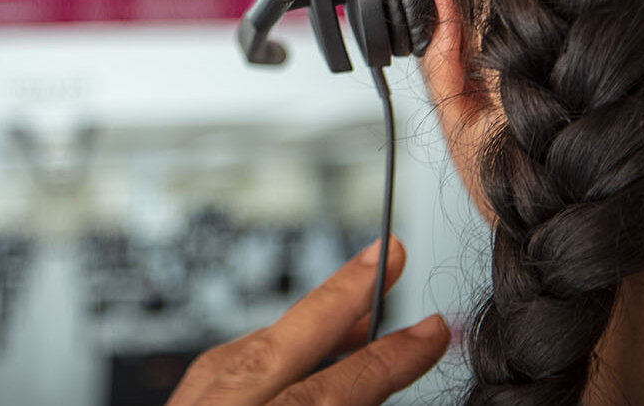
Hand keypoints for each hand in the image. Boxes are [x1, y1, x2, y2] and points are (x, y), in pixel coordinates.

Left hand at [167, 237, 449, 405]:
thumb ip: (340, 402)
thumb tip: (368, 374)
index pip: (333, 391)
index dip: (387, 358)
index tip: (431, 331)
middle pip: (276, 348)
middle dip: (337, 297)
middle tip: (387, 253)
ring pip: (237, 355)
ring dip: (299, 327)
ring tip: (351, 312)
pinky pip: (212, 375)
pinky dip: (255, 358)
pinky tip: (282, 356)